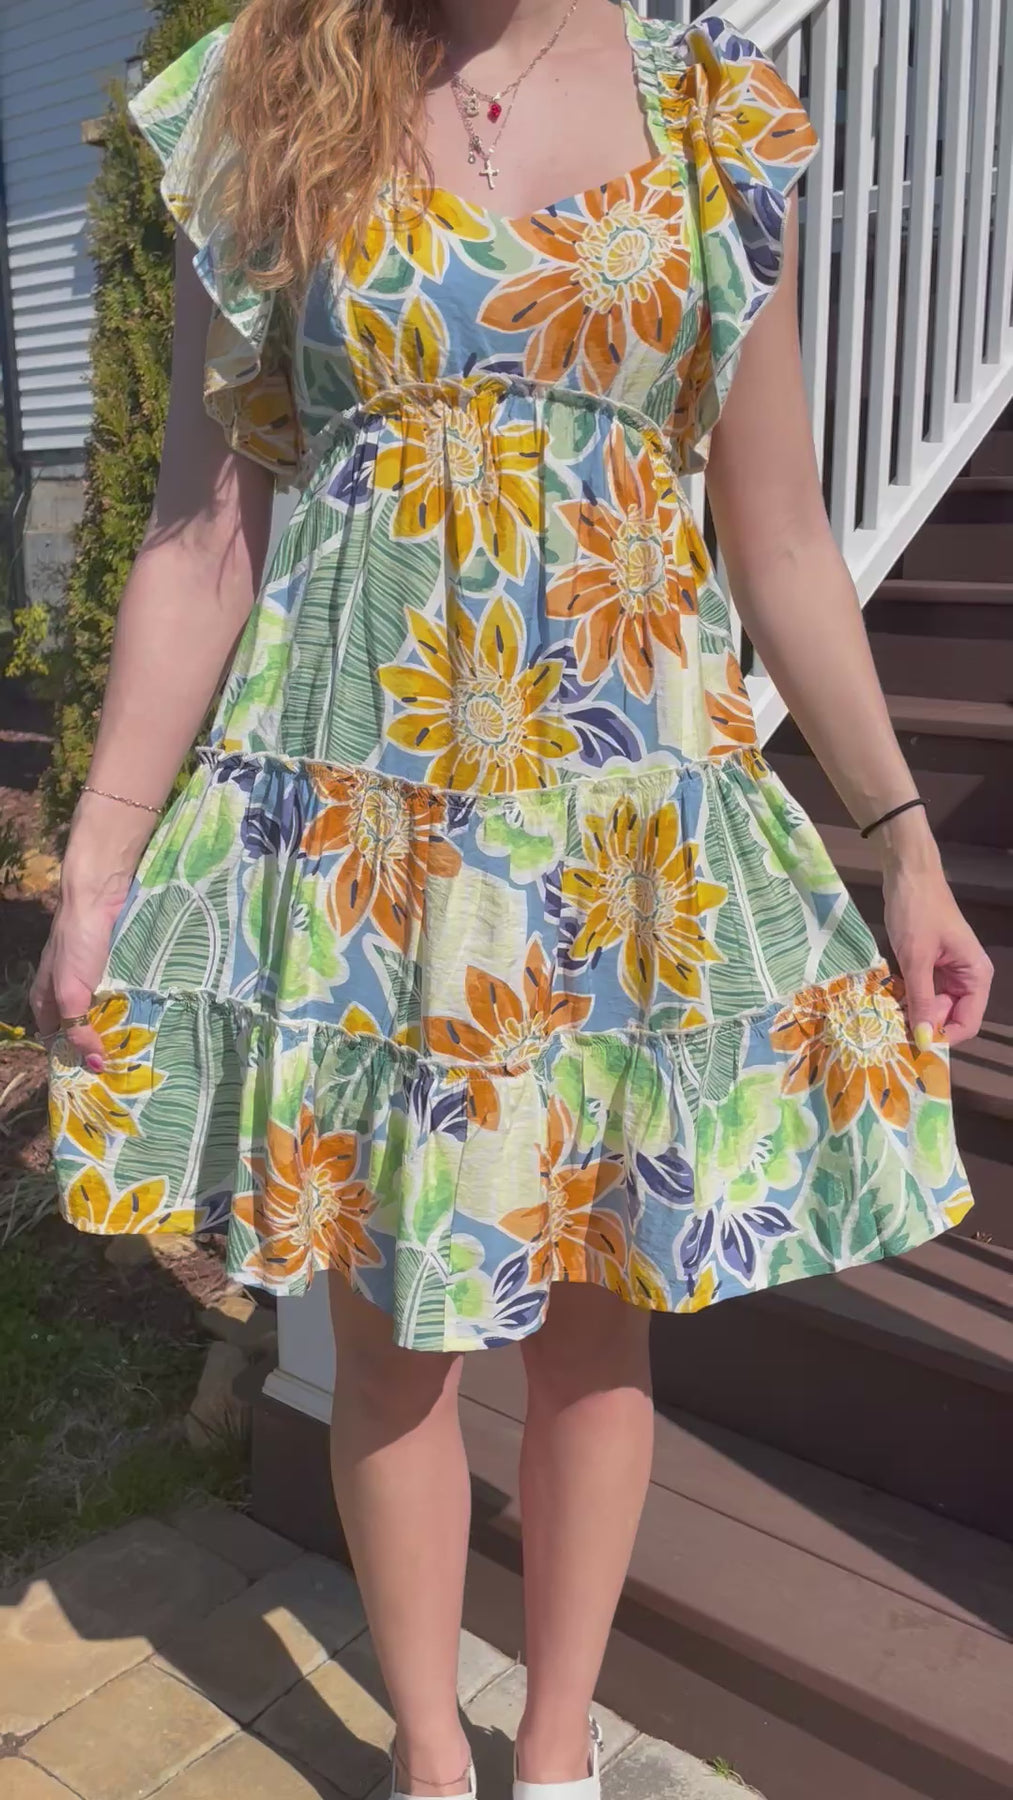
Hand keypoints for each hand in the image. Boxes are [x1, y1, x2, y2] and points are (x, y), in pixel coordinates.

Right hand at [30, 890, 125, 1068]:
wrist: (100, 896)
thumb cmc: (77, 943)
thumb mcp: (71, 991)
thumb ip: (79, 1027)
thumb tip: (95, 1063)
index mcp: (46, 999)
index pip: (55, 1039)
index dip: (72, 1058)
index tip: (95, 1080)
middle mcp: (66, 992)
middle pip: (82, 1028)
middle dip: (99, 1046)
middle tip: (124, 1070)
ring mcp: (91, 979)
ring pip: (104, 1013)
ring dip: (118, 1029)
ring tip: (141, 1051)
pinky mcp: (113, 969)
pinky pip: (121, 996)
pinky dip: (131, 1009)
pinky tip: (148, 1022)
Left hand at [883, 861, 992, 1049]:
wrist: (907, 873)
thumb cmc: (916, 911)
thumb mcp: (916, 958)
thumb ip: (922, 1000)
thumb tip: (924, 1039)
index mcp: (976, 975)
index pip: (968, 1023)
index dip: (943, 1037)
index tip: (913, 1043)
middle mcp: (968, 976)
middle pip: (950, 1017)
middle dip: (925, 1024)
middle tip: (893, 1028)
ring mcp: (949, 971)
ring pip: (934, 1006)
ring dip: (914, 1012)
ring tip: (888, 1015)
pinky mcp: (932, 964)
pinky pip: (924, 991)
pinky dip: (909, 997)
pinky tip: (890, 998)